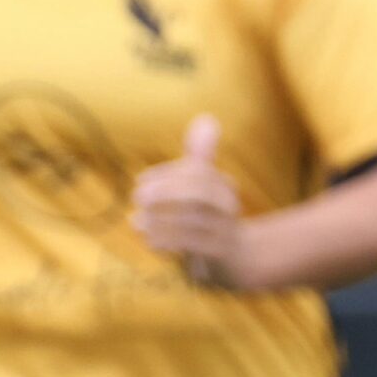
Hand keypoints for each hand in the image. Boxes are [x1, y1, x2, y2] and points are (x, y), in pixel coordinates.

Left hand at [131, 114, 244, 287]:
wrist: (241, 259)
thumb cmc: (213, 218)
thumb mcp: (207, 187)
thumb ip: (201, 156)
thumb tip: (206, 118)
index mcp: (224, 185)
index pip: (196, 171)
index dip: (167, 174)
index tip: (140, 181)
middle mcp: (229, 206)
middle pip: (200, 192)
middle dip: (166, 191)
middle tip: (136, 196)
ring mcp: (225, 231)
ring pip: (193, 220)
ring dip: (160, 219)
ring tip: (135, 221)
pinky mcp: (219, 255)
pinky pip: (192, 246)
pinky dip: (168, 241)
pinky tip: (148, 240)